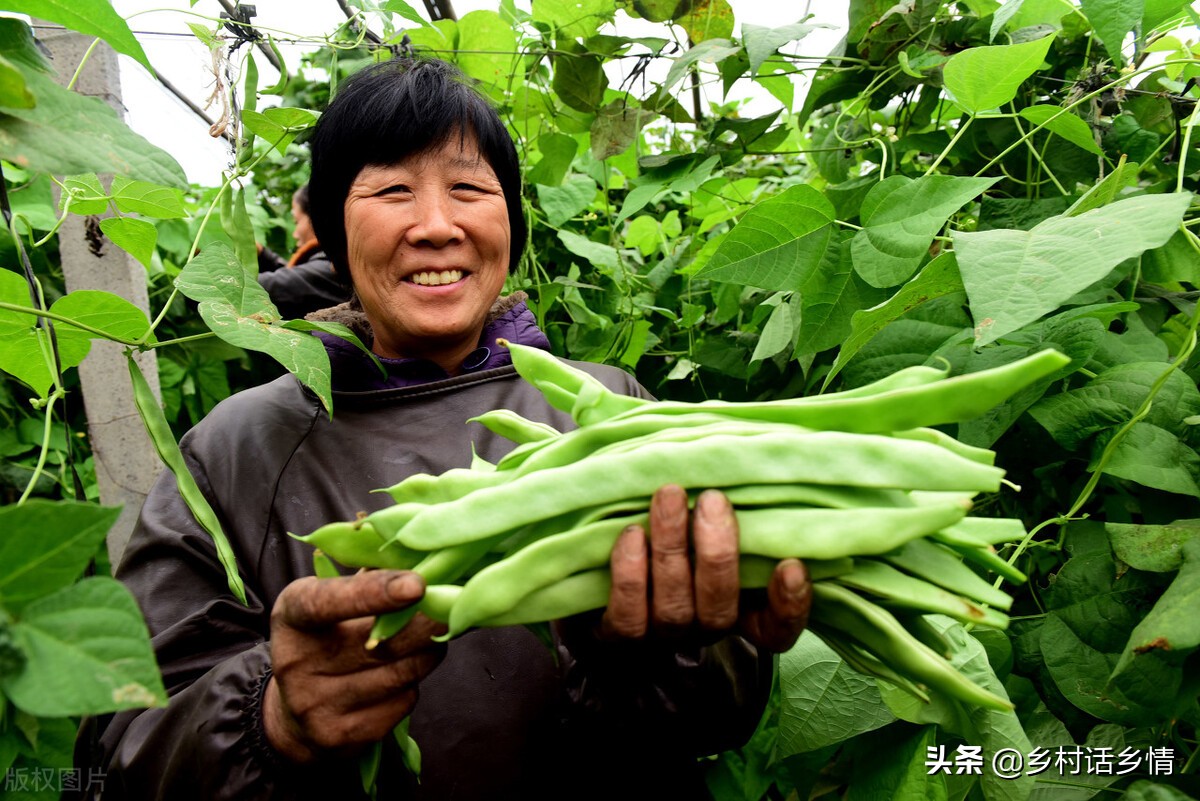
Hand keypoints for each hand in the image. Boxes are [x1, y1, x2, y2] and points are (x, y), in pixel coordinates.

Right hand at [263, 570, 446, 763]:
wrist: (294, 715)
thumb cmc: (326, 637)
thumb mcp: (329, 599)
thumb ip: (369, 576)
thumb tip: (424, 555)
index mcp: (293, 615)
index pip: (329, 602)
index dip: (374, 593)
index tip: (418, 584)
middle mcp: (296, 662)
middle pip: (384, 642)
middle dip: (428, 622)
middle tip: (455, 604)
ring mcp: (317, 704)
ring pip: (403, 672)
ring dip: (429, 651)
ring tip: (429, 637)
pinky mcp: (342, 736)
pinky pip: (403, 701)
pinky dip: (414, 684)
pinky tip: (404, 674)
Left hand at [600, 485, 810, 652]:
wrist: (595, 577)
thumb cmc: (671, 533)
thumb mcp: (704, 525)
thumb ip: (727, 511)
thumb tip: (741, 459)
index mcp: (738, 609)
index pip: (777, 629)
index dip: (789, 606)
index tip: (791, 565)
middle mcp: (704, 628)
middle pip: (720, 610)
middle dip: (717, 554)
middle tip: (712, 500)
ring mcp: (662, 636)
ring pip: (674, 607)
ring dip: (671, 548)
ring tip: (669, 495)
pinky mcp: (619, 637)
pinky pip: (628, 617)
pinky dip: (631, 576)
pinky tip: (632, 535)